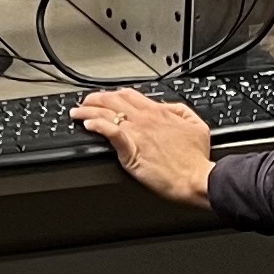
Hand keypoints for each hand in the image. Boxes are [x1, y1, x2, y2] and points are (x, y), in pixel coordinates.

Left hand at [76, 89, 213, 206]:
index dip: (113, 94)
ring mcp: (136, 134)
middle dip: (94, 99)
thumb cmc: (196, 159)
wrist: (196, 179)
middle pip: (112, 101)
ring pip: (106, 114)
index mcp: (159, 113)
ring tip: (77, 112)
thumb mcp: (197, 126)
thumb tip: (166, 106)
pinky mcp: (130, 151)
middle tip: (84, 103)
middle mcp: (145, 120)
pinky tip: (87, 125)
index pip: (129, 95)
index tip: (106, 98)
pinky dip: (96, 126)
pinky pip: (109, 132)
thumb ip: (180, 111)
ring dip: (88, 111)